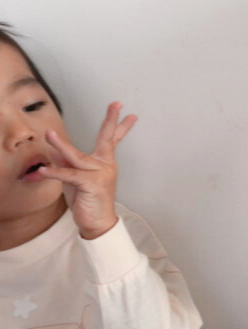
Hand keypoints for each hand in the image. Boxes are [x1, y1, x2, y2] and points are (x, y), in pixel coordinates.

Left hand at [38, 102, 136, 240]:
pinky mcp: (91, 184)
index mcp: (104, 162)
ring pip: (77, 156)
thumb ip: (66, 162)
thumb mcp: (74, 178)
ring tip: (49, 134)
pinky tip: (42, 171)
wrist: (97, 222)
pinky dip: (54, 172)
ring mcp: (101, 174)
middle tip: (116, 105)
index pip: (112, 139)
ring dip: (61, 145)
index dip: (118, 124)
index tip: (124, 110)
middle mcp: (105, 165)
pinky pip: (69, 175)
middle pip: (107, 139)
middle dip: (111, 121)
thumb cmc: (87, 200)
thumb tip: (54, 150)